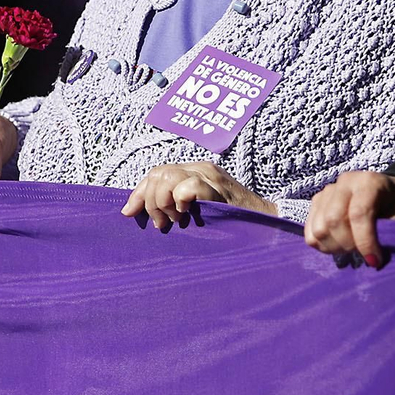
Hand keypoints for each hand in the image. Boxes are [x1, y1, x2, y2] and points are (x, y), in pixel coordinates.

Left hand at [121, 162, 275, 229]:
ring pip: (167, 178)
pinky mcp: (218, 189)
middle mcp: (200, 169)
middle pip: (156, 173)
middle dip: (150, 201)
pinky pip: (188, 187)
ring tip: (175, 221)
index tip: (130, 214)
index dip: (139, 193)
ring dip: (162, 203)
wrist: (267, 226)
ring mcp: (210, 177)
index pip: (155, 173)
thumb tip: (128, 212)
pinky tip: (187, 216)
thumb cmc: (231, 223)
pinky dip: (180, 202)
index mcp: (193, 172)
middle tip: (163, 224)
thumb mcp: (197, 212)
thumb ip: (170, 205)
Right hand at [303, 171, 394, 267]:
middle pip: (333, 220)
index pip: (358, 214)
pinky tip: (338, 245)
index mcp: (368, 182)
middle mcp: (344, 182)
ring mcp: (327, 191)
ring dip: (334, 247)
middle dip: (348, 245)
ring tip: (351, 250)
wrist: (389, 191)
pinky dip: (322, 245)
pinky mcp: (317, 201)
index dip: (365, 242)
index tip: (374, 260)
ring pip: (319, 228)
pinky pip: (309, 231)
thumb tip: (374, 258)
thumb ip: (390, 232)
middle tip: (362, 255)